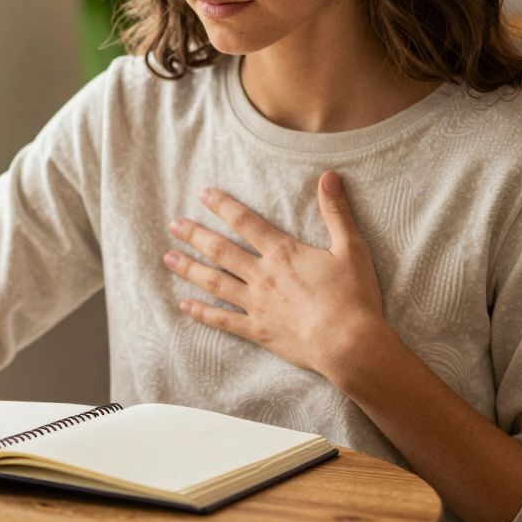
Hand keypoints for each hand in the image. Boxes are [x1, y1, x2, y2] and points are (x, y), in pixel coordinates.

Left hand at [163, 171, 385, 376]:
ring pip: (214, 282)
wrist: (349, 344)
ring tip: (168, 258)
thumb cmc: (353, 297)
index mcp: (282, 253)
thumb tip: (329, 176)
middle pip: (220, 250)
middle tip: (173, 224)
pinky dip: (202, 313)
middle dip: (194, 235)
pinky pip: (223, 320)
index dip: (222, 206)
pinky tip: (184, 305)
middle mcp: (262, 276)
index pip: (245, 222)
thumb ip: (336, 211)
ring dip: (189, 269)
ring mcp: (256, 304)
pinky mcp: (258, 331)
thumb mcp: (350, 248)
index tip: (203, 195)